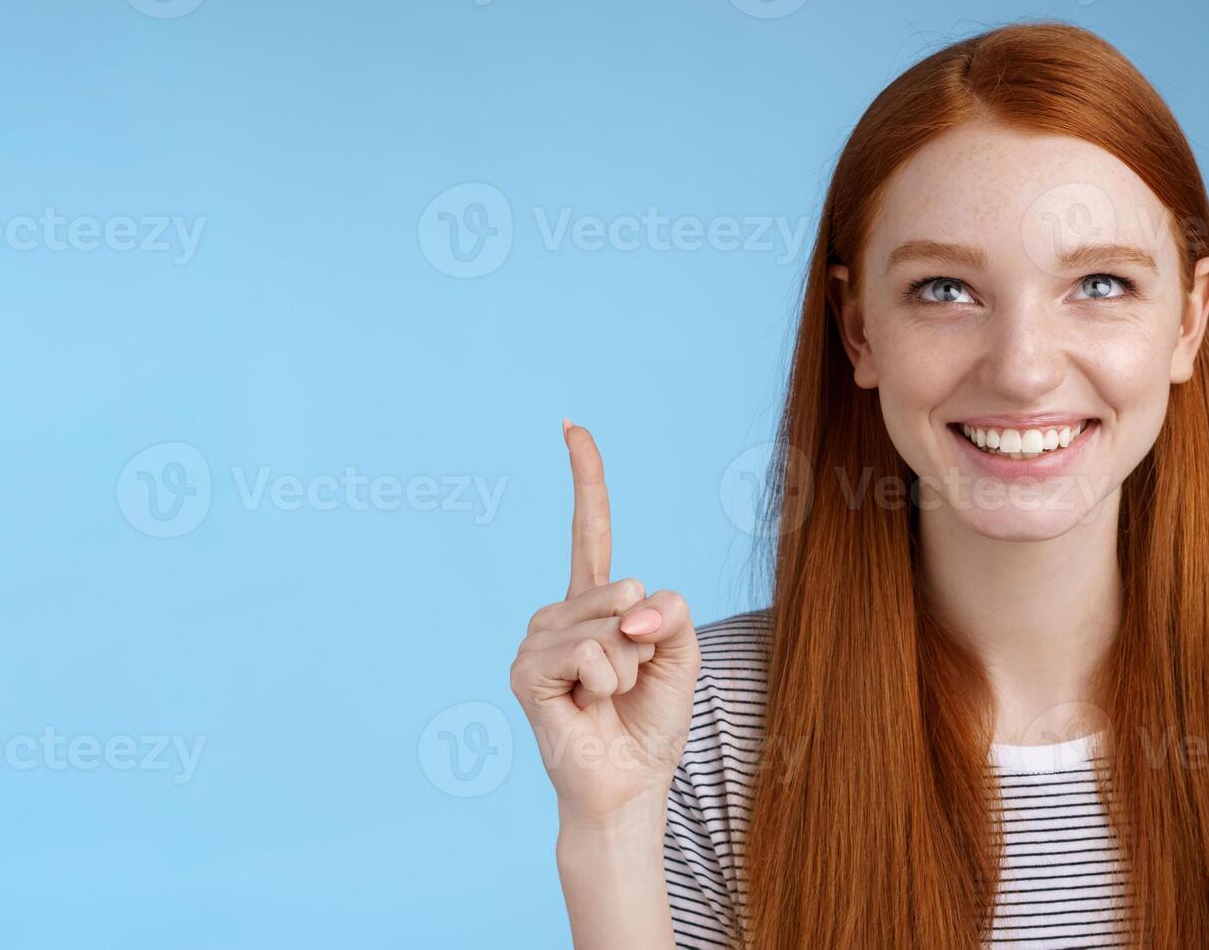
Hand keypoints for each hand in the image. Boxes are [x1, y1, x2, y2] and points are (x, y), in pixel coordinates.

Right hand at [510, 420, 701, 826]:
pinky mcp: (526, 670)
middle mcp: (559, 613)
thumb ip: (670, 612)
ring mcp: (536, 639)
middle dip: (648, 639)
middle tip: (629, 681)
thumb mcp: (682, 653)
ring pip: (610, 622)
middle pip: (625, 586)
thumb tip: (630, 607)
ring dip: (629, 667)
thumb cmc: (650, 721)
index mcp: (596, 603)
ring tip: (608, 697)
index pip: (590, 530)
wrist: (630, 782)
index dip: (585, 479)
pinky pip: (591, 652)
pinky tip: (588, 706)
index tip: (571, 425)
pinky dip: (607, 681)